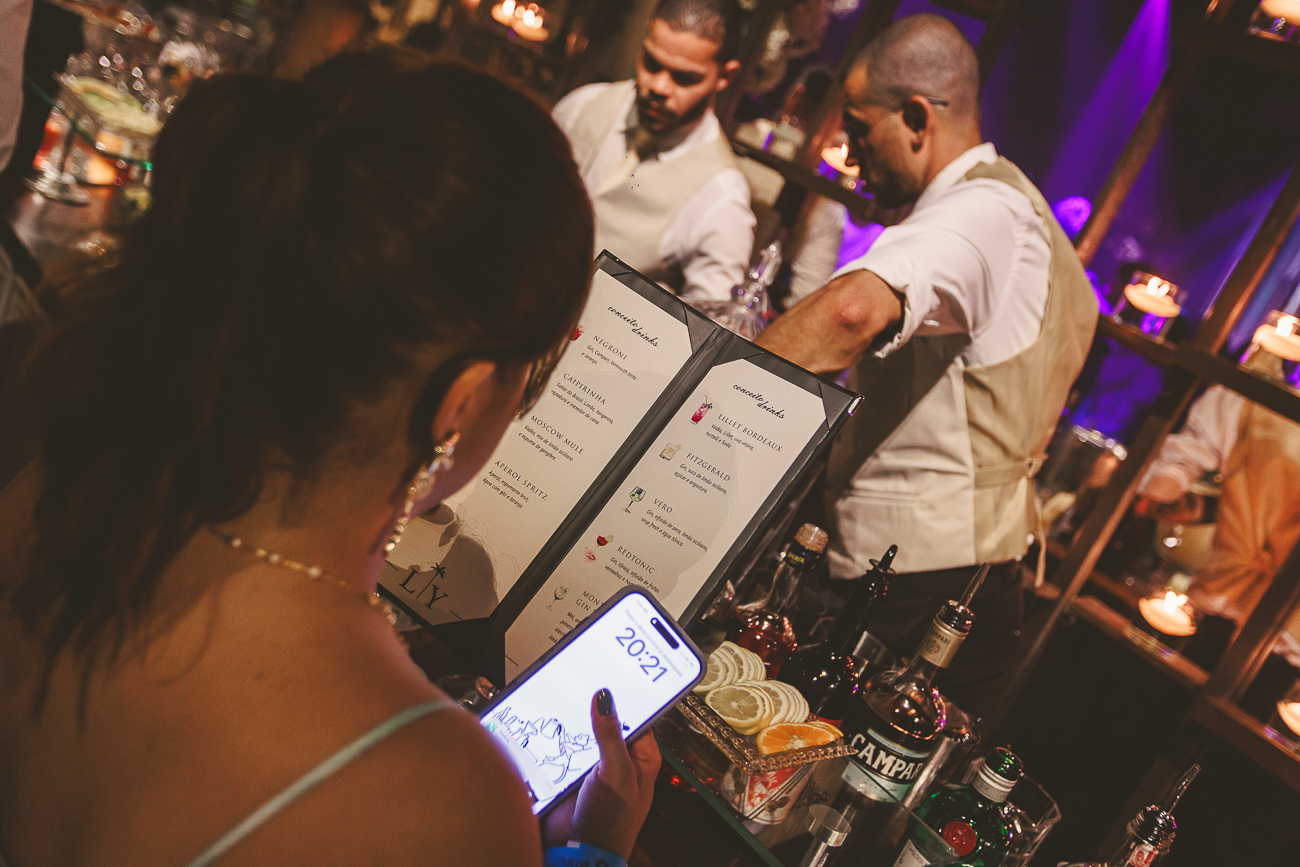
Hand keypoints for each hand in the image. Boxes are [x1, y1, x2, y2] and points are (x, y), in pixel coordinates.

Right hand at [541, 689, 660, 858]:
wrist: (578, 853)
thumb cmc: (611, 824)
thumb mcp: (616, 774)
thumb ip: (610, 736)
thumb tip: (605, 699)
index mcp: (641, 755)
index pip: (638, 711)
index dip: (626, 691)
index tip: (612, 668)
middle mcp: (619, 756)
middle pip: (606, 718)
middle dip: (592, 704)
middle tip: (579, 679)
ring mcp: (593, 763)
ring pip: (581, 729)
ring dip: (570, 720)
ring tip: (561, 700)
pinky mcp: (569, 771)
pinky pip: (562, 745)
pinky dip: (554, 737)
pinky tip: (548, 726)